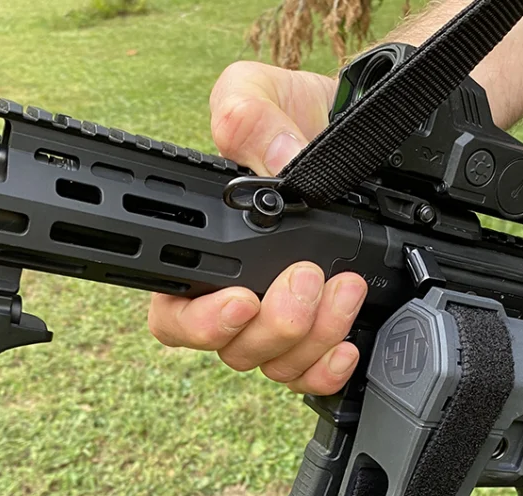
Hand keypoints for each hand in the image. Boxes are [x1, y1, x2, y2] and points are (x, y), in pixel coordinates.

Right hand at [147, 61, 367, 395]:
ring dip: (313, 337)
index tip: (240, 301)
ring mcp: (280, 318)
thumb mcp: (256, 92)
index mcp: (204, 251)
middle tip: (307, 278)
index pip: (173, 314)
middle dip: (275, 324)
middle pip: (234, 350)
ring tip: (345, 286)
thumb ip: (247, 115)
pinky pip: (313, 376)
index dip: (199, 322)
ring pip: (279, 365)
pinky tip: (348, 341)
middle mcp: (236, 294)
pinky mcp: (322, 330)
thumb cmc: (290, 114)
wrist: (349, 129)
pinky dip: (330, 368)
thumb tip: (277, 165)